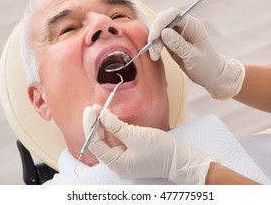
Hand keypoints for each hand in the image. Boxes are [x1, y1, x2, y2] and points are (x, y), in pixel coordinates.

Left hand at [83, 105, 217, 183]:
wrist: (180, 159)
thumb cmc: (161, 151)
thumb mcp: (136, 136)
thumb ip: (116, 126)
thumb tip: (102, 115)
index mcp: (116, 163)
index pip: (94, 144)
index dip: (90, 126)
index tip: (90, 110)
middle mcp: (117, 163)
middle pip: (99, 142)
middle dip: (95, 124)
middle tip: (93, 107)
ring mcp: (124, 158)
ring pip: (107, 140)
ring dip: (103, 125)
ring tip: (100, 109)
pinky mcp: (130, 153)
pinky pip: (116, 140)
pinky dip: (112, 129)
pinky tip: (110, 118)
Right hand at [148, 7, 244, 98]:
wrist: (211, 75)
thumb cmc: (206, 65)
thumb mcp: (193, 56)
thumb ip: (178, 44)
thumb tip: (163, 32)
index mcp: (192, 25)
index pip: (173, 14)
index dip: (161, 22)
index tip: (154, 37)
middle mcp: (184, 26)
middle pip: (163, 20)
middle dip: (155, 33)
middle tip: (154, 50)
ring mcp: (177, 34)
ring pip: (159, 30)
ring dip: (154, 41)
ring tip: (155, 55)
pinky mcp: (172, 42)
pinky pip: (159, 39)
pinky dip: (155, 46)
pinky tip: (155, 55)